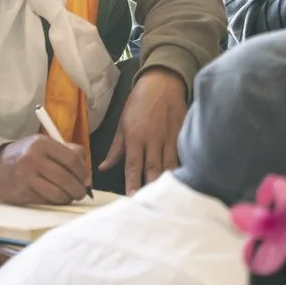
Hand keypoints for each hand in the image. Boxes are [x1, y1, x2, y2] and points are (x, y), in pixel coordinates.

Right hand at [0, 132, 90, 204]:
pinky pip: (44, 201)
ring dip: (67, 198)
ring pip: (56, 193)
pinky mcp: (20, 193)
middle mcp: (33, 158)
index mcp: (42, 143)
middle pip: (66, 178)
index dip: (83, 172)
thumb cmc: (27, 155)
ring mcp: (25, 176)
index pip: (72, 159)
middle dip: (78, 189)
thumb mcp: (45, 146)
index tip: (86, 180)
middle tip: (81, 193)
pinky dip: (53, 203)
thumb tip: (87, 177)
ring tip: (69, 197)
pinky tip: (54, 199)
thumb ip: (68, 154)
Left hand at [100, 67, 187, 193]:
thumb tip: (103, 168)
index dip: (133, 183)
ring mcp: (170, 137)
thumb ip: (115, 148)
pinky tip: (182, 179)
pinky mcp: (182, 133)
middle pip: (152, 168)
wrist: (163, 82)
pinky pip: (182, 154)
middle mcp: (153, 139)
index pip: (133, 166)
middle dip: (150, 186)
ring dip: (167, 180)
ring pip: (169, 164)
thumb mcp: (122, 123)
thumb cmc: (140, 101)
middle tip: (149, 203)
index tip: (132, 198)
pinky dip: (181, 167)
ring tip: (166, 196)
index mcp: (135, 137)